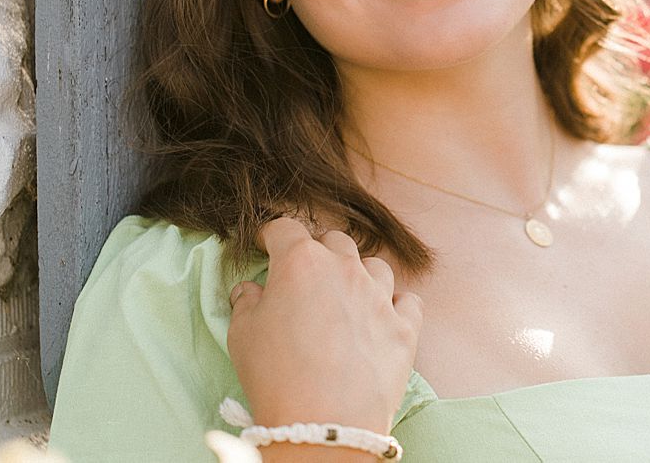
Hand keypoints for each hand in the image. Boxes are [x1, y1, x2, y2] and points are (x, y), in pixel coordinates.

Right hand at [226, 217, 422, 434]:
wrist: (325, 421)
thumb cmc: (276, 375)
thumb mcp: (242, 335)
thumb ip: (246, 302)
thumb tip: (250, 290)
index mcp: (301, 262)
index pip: (285, 229)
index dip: (273, 235)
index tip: (268, 246)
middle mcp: (345, 268)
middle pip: (334, 241)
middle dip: (318, 252)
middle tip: (305, 277)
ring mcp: (380, 295)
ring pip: (374, 265)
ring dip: (358, 275)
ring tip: (345, 298)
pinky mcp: (405, 326)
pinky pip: (407, 300)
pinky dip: (395, 305)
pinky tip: (382, 318)